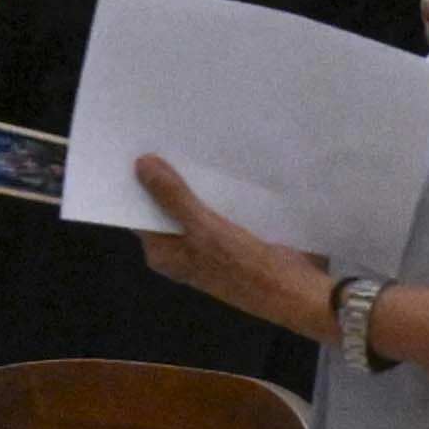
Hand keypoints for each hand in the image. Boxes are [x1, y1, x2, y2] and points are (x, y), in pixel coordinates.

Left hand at [127, 157, 335, 341]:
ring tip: (188, 142)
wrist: (294, 292)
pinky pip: (216, 210)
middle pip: (165, 209)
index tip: (134, 149)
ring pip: (192, 207)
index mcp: (163, 254)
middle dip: (166, 179)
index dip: (136, 185)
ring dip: (193, 183)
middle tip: (162, 136)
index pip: (139, 214)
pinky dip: (216, 191)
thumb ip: (173, 197)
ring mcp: (206, 245)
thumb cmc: (242, 266)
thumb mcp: (204, 229)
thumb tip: (141, 164)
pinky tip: (219, 165)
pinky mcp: (231, 239)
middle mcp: (180, 250)